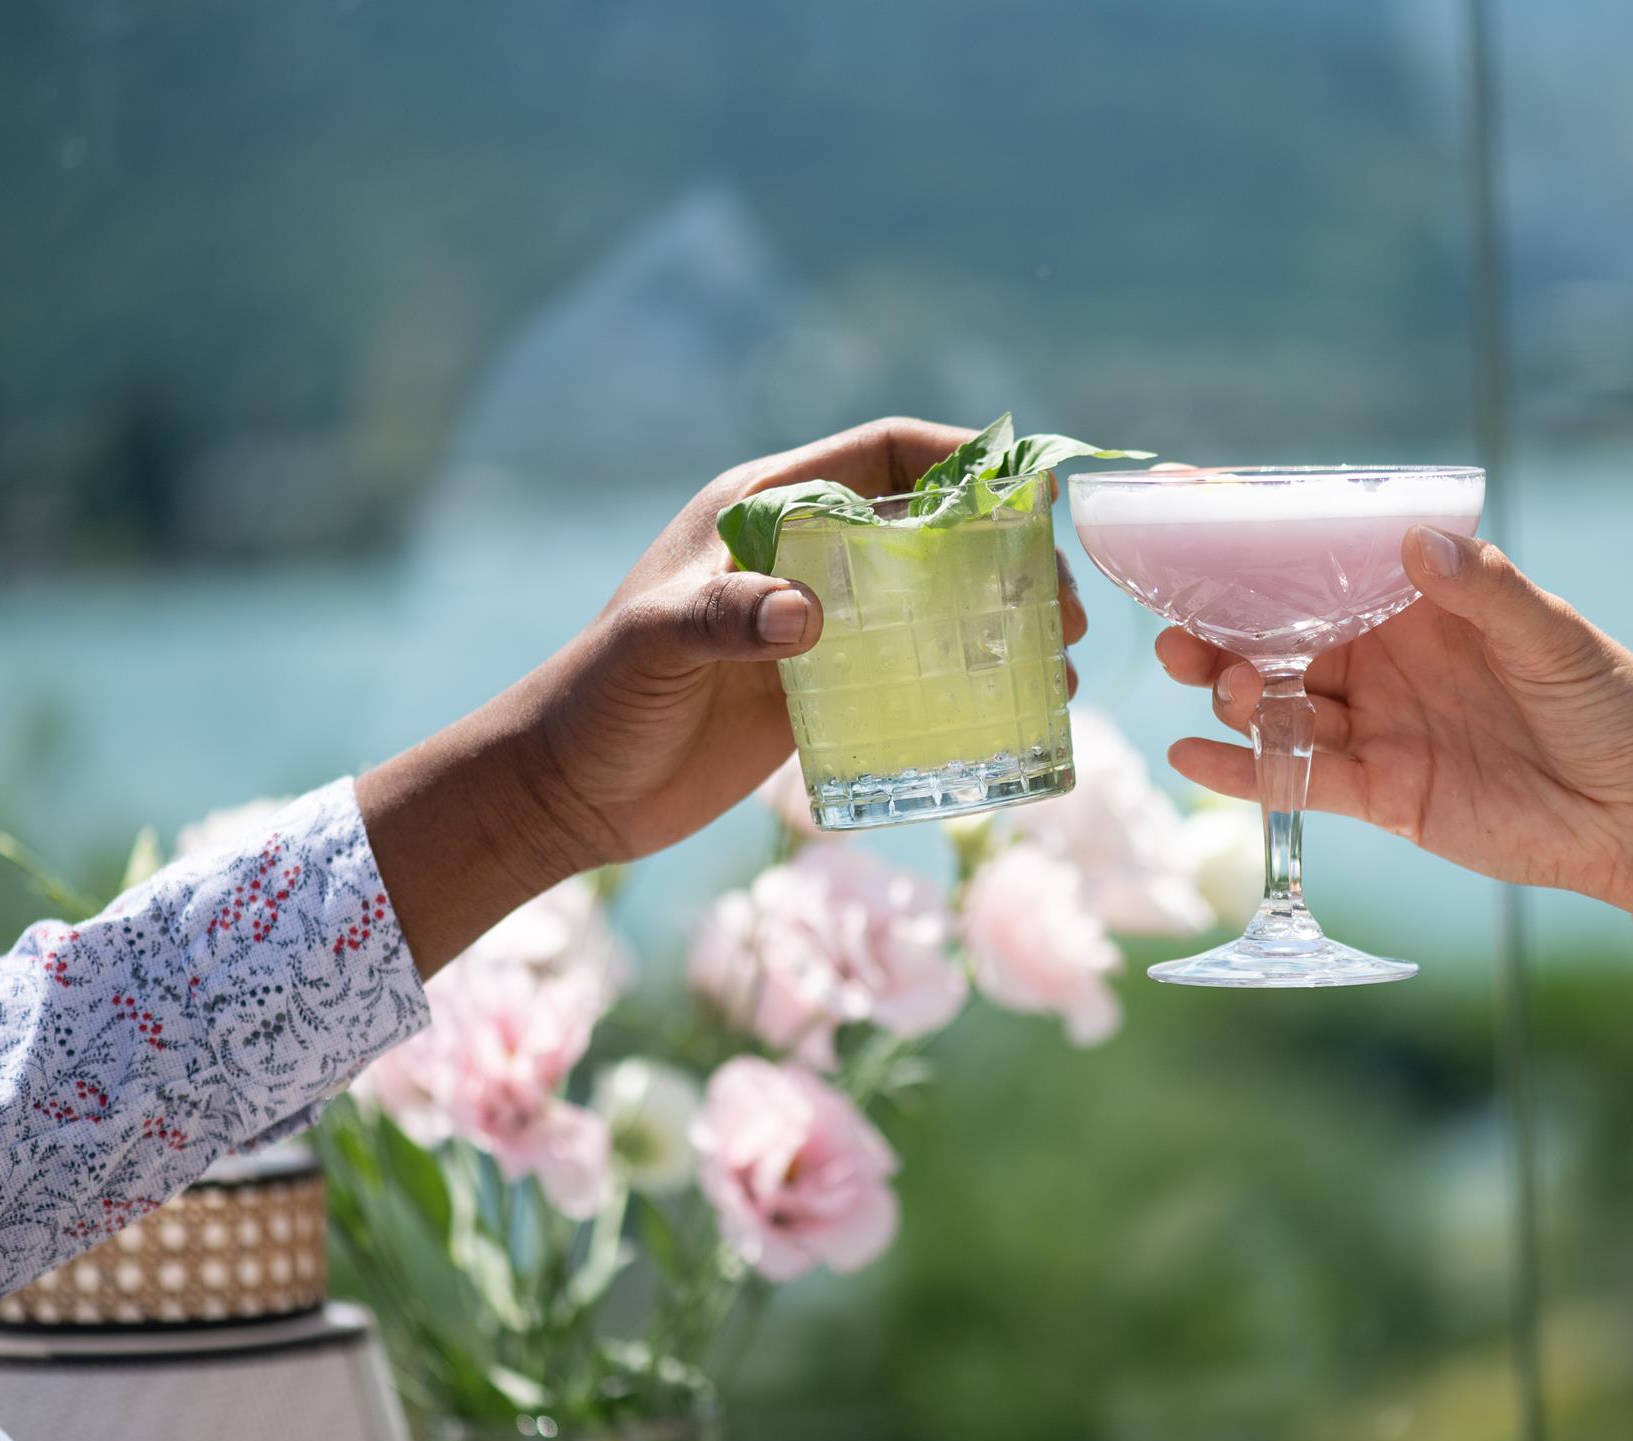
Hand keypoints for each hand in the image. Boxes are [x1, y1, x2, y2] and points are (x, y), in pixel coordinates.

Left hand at [362, 416, 1091, 972]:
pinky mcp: (819, 689)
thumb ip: (725, 617)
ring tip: (1064, 665)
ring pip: (933, 600)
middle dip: (1007, 555)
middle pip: (928, 529)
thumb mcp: (655, 647)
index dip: (961, 459)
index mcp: (764, 511)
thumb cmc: (596, 702)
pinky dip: (969, 680)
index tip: (1033, 487)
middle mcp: (800, 556)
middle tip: (1067, 607)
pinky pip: (912, 670)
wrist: (565, 793)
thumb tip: (807, 616)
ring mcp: (815, 624)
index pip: (882, 455)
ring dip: (1002, 622)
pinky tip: (1017, 708)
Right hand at [1156, 526, 1632, 914]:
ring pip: (1285, 709)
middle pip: (1285, 645)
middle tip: (1179, 633)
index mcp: (1421, 610)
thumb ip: (1486, 592)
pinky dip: (1247, 771)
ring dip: (1236, 696)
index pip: (1326, 578)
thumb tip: (1416, 542)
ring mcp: (1379, 729)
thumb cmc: (1613, 705)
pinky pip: (1302, 780)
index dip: (1265, 566)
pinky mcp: (1381, 795)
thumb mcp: (1554, 637)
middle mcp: (1386, 664)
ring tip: (1214, 685)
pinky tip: (1192, 754)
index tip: (1202, 545)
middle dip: (1225, 638)